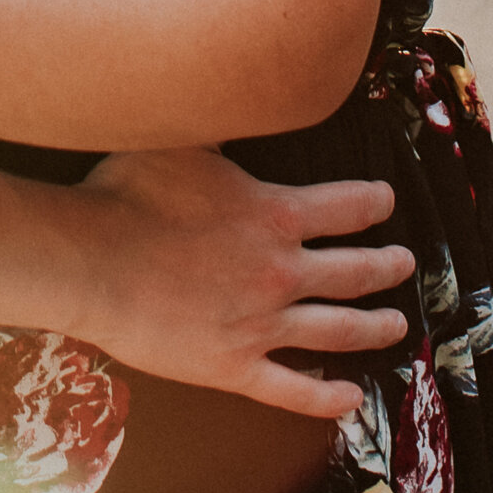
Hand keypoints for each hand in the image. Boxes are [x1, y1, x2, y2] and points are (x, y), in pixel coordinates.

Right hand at [70, 151, 412, 421]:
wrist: (90, 262)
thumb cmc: (129, 194)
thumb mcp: (181, 137)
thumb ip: (220, 123)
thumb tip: (237, 93)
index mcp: (275, 215)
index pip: (347, 206)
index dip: (373, 202)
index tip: (385, 201)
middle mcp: (281, 271)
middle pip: (355, 272)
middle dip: (386, 266)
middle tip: (403, 264)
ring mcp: (262, 325)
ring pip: (338, 330)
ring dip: (375, 327)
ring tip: (396, 325)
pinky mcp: (233, 367)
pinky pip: (292, 390)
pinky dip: (326, 398)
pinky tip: (350, 398)